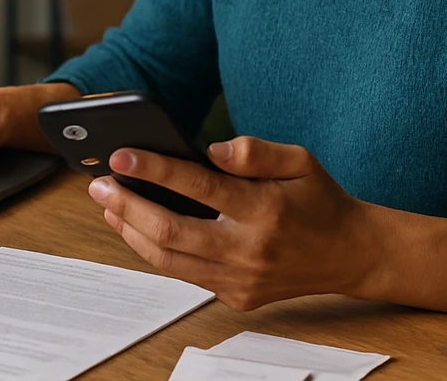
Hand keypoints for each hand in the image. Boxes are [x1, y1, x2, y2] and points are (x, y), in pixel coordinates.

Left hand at [89, 136, 375, 309]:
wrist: (349, 254)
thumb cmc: (319, 200)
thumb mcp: (300, 160)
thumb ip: (256, 151)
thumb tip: (211, 149)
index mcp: (265, 209)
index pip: (198, 187)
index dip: (154, 169)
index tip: (121, 155)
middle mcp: (249, 249)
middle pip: (170, 231)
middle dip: (126, 205)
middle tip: (98, 184)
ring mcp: (240, 279)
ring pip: (168, 260)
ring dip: (131, 231)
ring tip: (109, 205)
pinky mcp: (235, 297)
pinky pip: (184, 274)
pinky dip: (154, 251)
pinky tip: (136, 228)